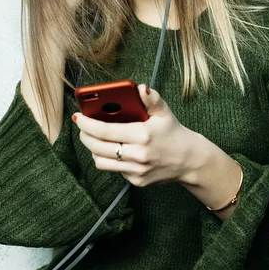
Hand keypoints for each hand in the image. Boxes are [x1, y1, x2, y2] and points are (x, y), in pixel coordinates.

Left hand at [73, 84, 195, 186]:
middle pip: (98, 147)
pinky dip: (109, 159)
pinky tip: (112, 149)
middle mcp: (138, 155)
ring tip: (93, 138)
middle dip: (85, 136)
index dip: (87, 124)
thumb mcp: (164, 112)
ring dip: (93, 149)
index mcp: (143, 135)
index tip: (78, 117)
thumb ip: (151, 98)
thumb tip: (139, 88)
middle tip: (82, 127)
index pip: (105, 130)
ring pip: (101, 162)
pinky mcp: (137, 181)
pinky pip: (114, 169)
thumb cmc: (173, 132)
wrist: (190, 161)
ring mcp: (137, 171)